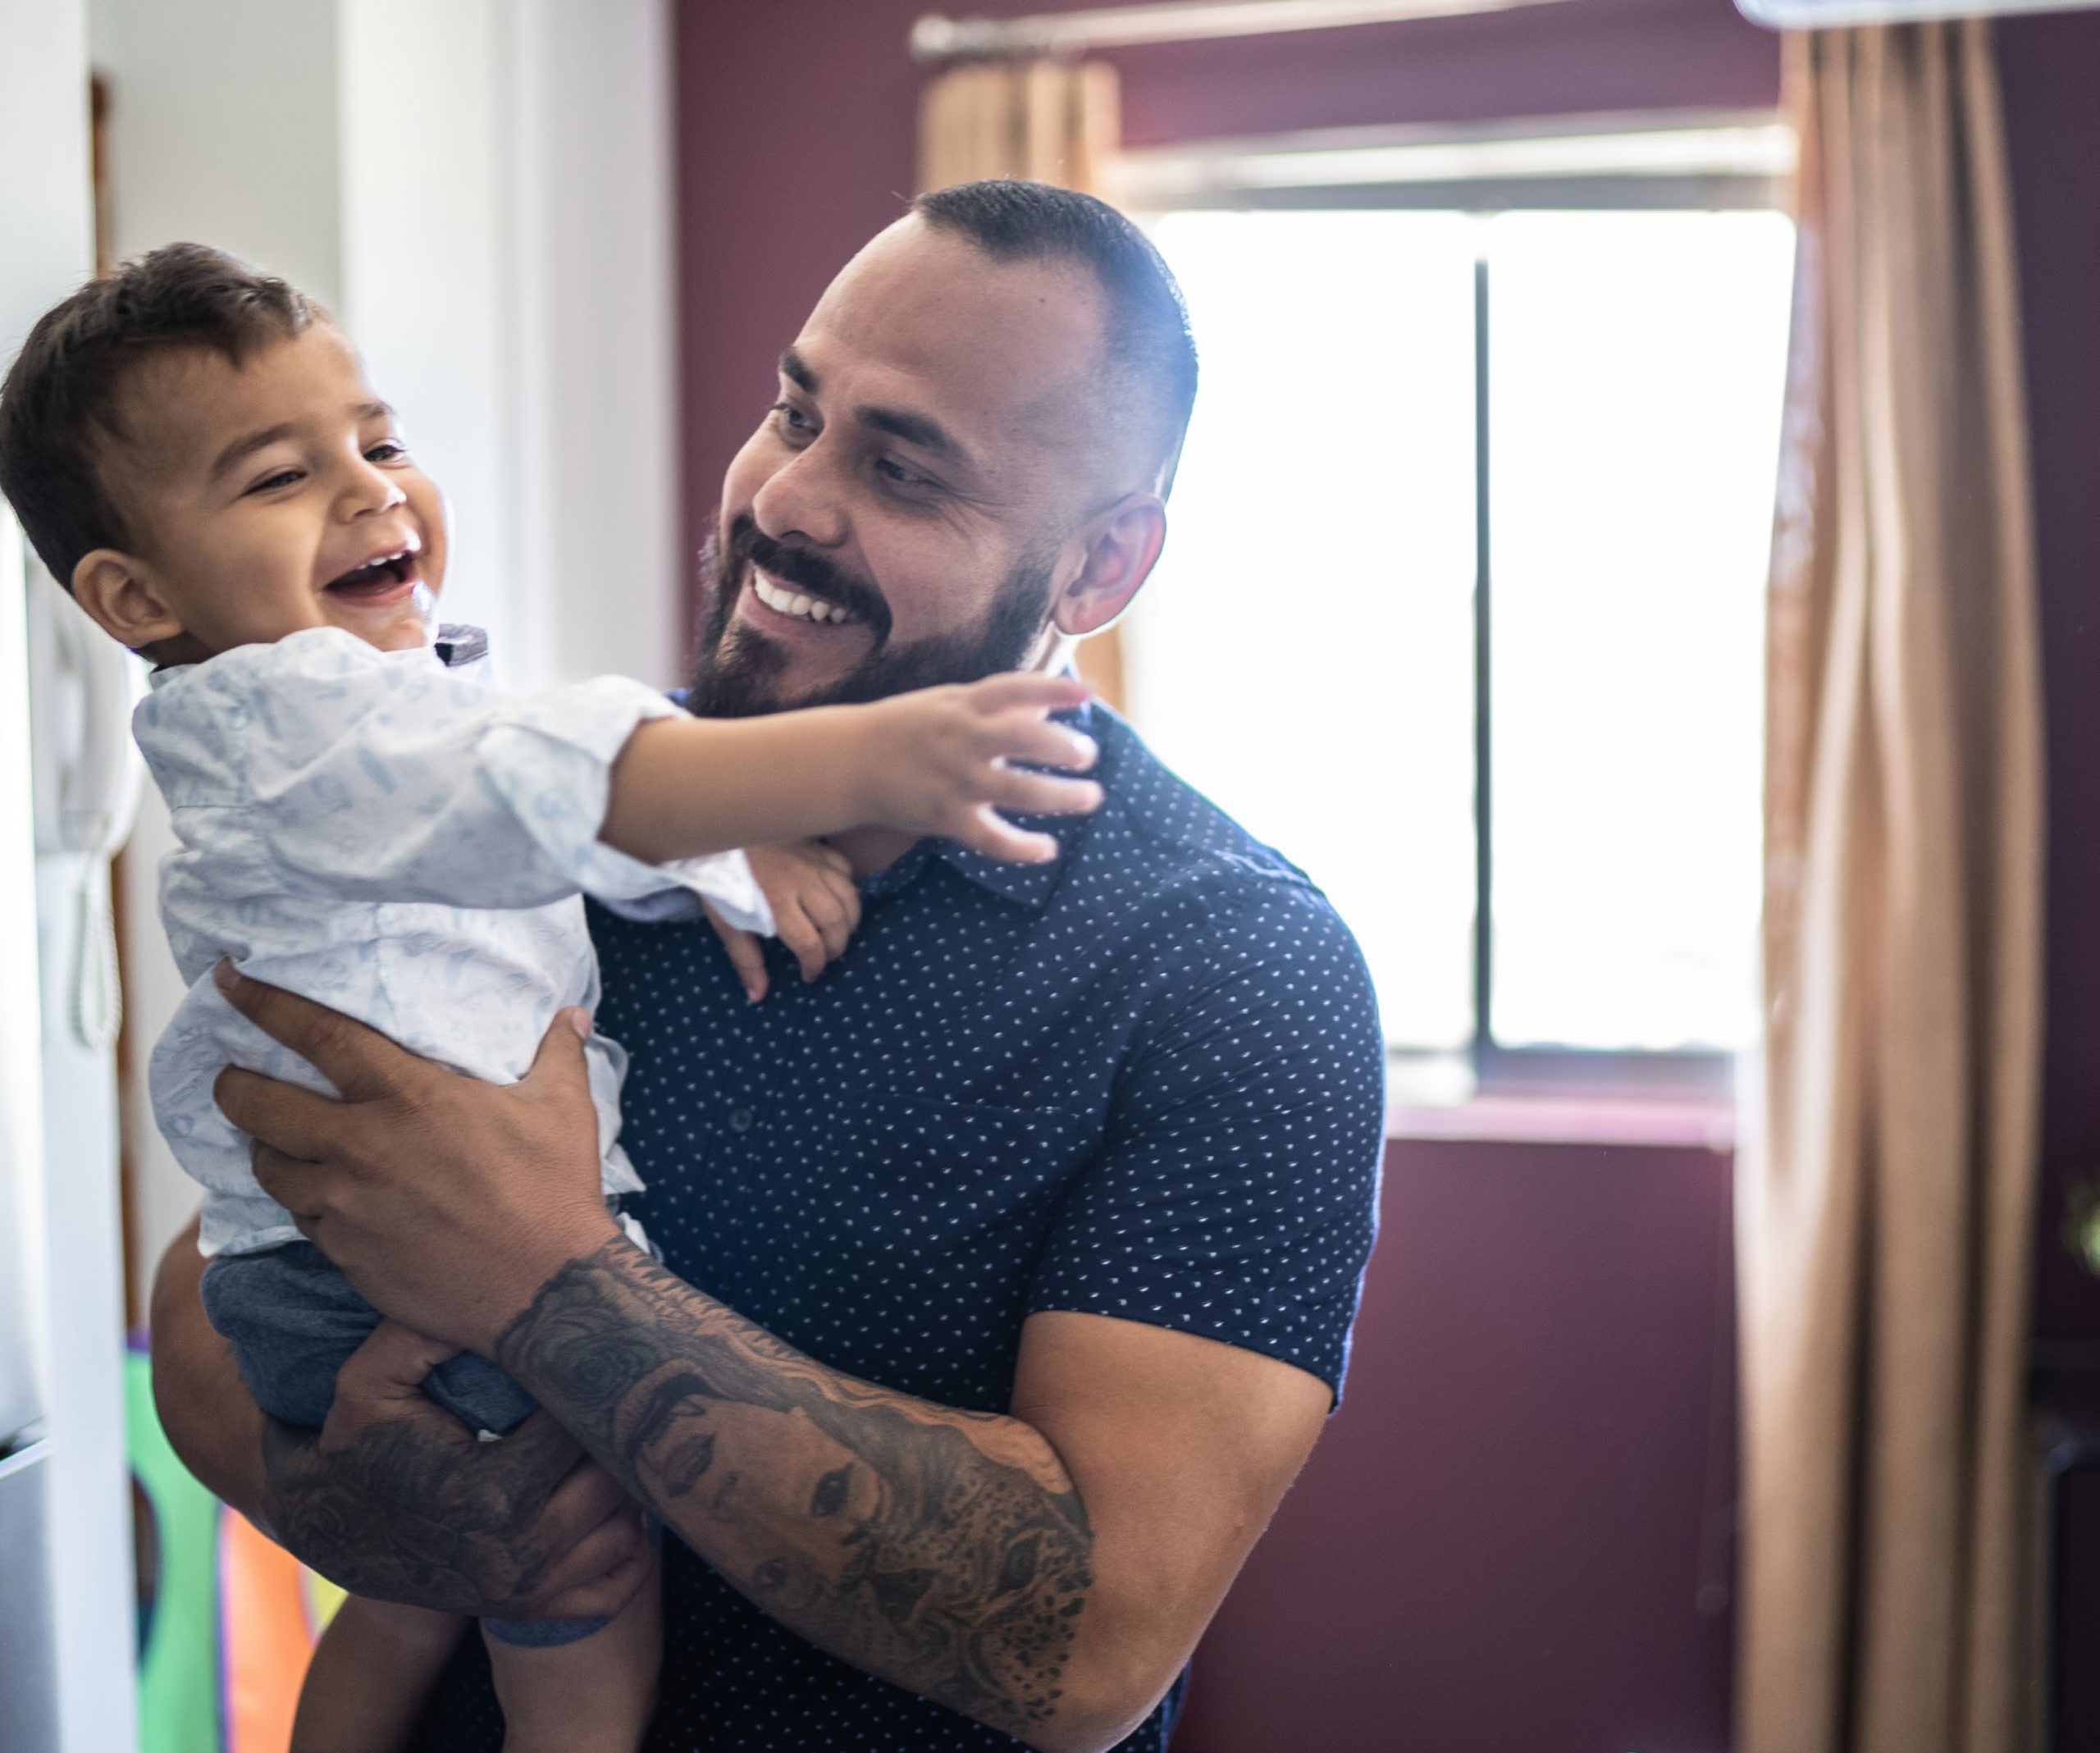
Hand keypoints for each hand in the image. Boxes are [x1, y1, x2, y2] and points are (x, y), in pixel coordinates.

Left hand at [210, 962, 620, 1354]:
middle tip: (228, 1076)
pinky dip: (304, 1203)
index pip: (317, 1035)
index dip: (264, 1003)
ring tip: (269, 1142)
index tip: (228, 980)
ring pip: (272, 1170)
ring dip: (264, 1150)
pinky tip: (318, 1199)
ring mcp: (347, 1206)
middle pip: (261, 1107)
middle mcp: (362, 1147)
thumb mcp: (564, 1108)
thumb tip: (571, 1016)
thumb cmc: (554, 1190)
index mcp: (408, 1096)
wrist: (545, 1290)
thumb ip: (557, 1054)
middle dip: (232, 1086)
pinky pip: (305, 1222)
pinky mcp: (347, 1256)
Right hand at [260, 1321, 651, 1620]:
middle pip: (616, 1484)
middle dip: (613, 1439)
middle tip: (603, 1400)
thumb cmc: (359, 1445)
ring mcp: (531, 1589)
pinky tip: (605, 1504)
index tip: (582, 1365)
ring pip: (628, 1529)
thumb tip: (468, 1283)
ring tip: (600, 1443)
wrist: (334, 1529)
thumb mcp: (367, 1381)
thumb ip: (416, 1330)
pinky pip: (618, 1584)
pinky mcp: (535, 1607)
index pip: (580, 1433)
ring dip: (626, 1486)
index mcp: (488, 1495)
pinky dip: (628, 1547)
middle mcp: (519, 1554)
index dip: (587, 1394)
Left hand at [708, 839, 861, 1001]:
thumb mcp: (726, 924)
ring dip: (849, 921)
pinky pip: (846, 870)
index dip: (815, 965)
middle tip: (825, 956)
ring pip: (850, 896)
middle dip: (837, 947)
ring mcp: (813, 862)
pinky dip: (847, 888)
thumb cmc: (721, 882)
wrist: (718, 835)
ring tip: (837, 932)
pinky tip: (836, 899)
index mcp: (777, 904)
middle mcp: (802, 882)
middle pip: (837, 922)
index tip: (808, 974)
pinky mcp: (817, 847)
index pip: (811, 944)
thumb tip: (758, 996)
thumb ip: (746, 959)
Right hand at [855, 672, 1101, 862]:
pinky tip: (1046, 849)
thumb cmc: (909, 728)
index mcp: (964, 704)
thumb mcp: (950, 702)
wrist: (849, 762)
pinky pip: (991, 838)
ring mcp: (955, 781)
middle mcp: (962, 739)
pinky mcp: (946, 818)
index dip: (1052, 689)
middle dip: (1061, 746)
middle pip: (1022, 739)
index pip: (1013, 688)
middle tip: (1088, 754)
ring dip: (1059, 796)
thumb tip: (1050, 704)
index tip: (1085, 693)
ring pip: (1017, 791)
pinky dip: (1021, 847)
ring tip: (1090, 797)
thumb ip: (1000, 704)